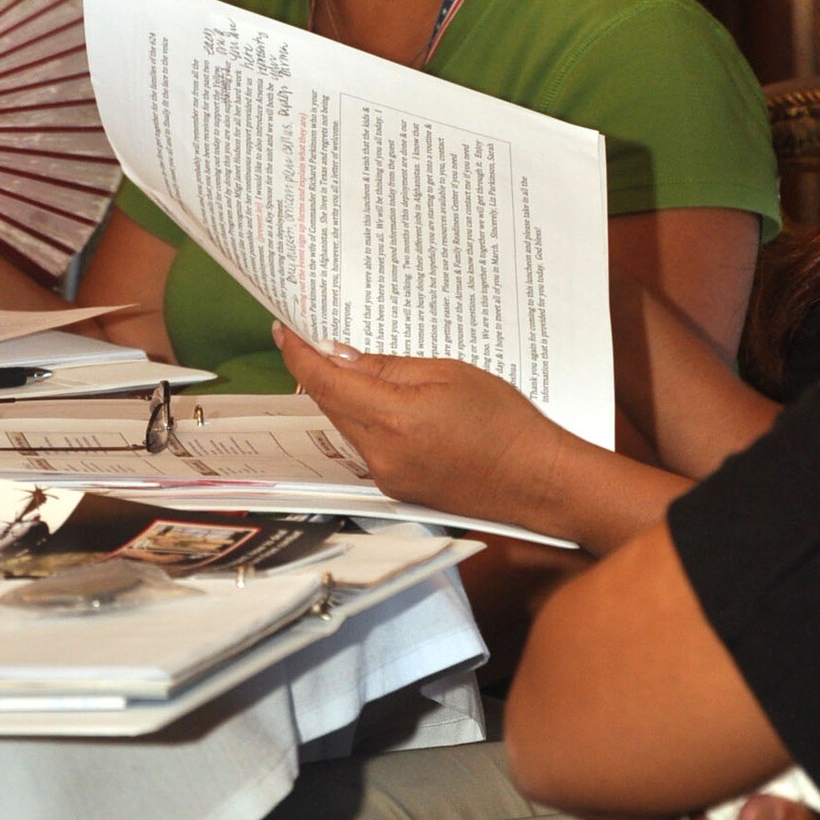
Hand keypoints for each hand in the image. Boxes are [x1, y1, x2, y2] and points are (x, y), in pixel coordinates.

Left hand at [273, 324, 562, 523]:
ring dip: (342, 396)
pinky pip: (366, 445)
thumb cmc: (504, 422)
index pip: (326, 383)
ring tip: (350, 364)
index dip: (299, 355)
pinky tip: (380, 401)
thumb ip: (388, 366)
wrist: (536, 481)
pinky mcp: (397, 487)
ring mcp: (387, 476)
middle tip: (311, 338)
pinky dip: (364, 419)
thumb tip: (341, 357)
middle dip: (318, 372)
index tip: (283, 331)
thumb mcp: (448, 374)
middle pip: (331, 406)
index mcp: (394, 418)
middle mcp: (381, 454)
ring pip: (347, 426)